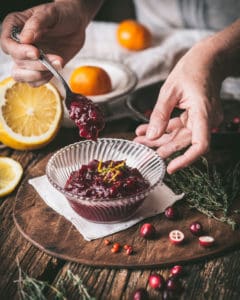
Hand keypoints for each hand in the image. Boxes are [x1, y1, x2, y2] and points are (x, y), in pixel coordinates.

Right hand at [0, 1, 87, 85]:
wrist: (76, 25)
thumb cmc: (61, 15)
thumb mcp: (50, 13)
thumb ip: (36, 24)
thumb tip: (24, 39)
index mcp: (15, 27)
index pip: (7, 44)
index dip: (20, 52)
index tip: (36, 53)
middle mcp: (18, 45)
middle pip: (17, 62)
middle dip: (36, 65)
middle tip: (53, 60)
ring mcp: (28, 59)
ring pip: (21, 76)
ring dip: (39, 75)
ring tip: (57, 64)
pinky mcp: (39, 69)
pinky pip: (34, 82)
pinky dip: (45, 79)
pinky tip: (56, 69)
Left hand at [134, 41, 223, 173]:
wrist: (208, 59)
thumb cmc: (192, 69)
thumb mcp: (169, 90)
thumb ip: (160, 115)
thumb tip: (151, 136)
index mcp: (204, 113)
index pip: (200, 145)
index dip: (186, 159)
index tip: (171, 167)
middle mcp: (206, 120)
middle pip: (183, 141)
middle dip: (161, 146)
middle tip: (141, 150)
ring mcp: (202, 119)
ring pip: (179, 135)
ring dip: (159, 138)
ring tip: (139, 140)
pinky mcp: (196, 117)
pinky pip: (179, 127)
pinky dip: (164, 128)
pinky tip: (146, 130)